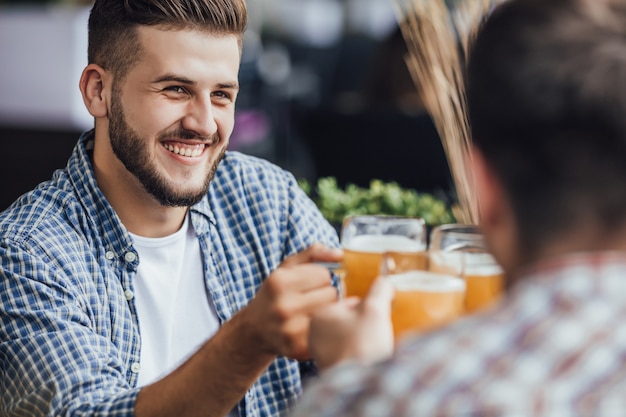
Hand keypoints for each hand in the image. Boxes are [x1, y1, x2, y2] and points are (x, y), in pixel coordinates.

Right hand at [238, 243, 342, 360]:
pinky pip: (328, 332)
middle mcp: (283, 306)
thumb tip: (339, 254)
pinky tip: (313, 328)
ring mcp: (290, 330)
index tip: (310, 284)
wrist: (255, 329)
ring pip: (332, 313)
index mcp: (279, 282)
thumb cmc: (276, 294)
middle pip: (331, 294)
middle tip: (312, 300)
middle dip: (325, 295)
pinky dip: (324, 329)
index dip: (320, 278)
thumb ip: (312, 254)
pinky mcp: (299, 349)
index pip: (324, 275)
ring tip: (313, 312)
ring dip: (327, 311)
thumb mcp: (287, 268)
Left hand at [308, 277, 394, 371]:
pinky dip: (360, 356)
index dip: (367, 308)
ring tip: (374, 347)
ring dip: (364, 341)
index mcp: (319, 316)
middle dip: (365, 325)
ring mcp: (321, 355)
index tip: (377, 316)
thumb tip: (384, 282)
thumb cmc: (363, 345)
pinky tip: (368, 360)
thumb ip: (379, 290)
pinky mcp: (330, 371)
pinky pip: (348, 356)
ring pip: (349, 339)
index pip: (348, 303)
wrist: (360, 386)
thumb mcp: (375, 309)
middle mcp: (315, 336)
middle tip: (377, 333)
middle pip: (348, 322)